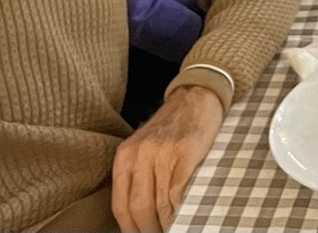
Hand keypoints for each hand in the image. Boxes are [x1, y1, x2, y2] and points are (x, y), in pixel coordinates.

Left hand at [112, 84, 224, 232]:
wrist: (197, 97)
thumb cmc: (172, 127)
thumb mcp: (144, 147)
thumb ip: (138, 176)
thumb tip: (139, 216)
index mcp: (125, 155)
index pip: (120, 205)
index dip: (130, 228)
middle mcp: (140, 154)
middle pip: (139, 207)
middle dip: (149, 229)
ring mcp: (163, 153)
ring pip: (160, 204)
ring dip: (167, 223)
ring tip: (174, 227)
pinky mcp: (186, 152)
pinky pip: (178, 192)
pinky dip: (181, 210)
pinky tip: (185, 214)